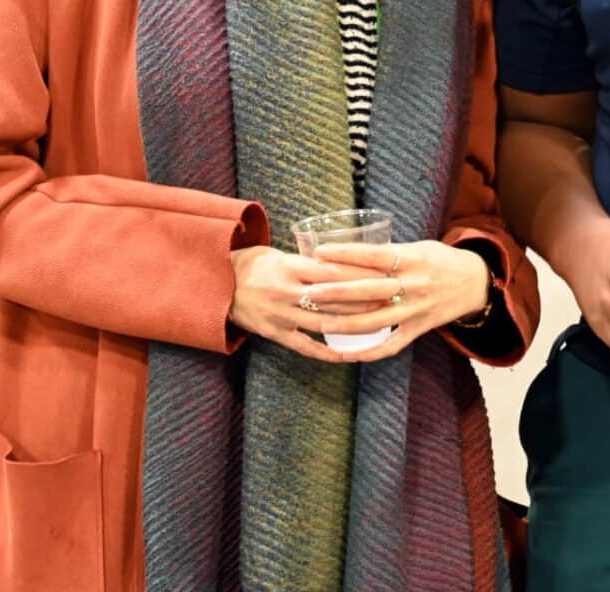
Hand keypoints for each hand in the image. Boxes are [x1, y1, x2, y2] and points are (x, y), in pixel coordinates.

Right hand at [228, 245, 396, 362]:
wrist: (216, 285)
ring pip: (325, 323)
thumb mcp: (277, 254)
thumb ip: (307, 261)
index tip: (385, 275)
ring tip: (380, 324)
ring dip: (355, 325)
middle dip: (366, 300)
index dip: (360, 276)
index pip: (332, 272)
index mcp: (289, 268)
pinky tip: (349, 355)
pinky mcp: (275, 334)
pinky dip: (329, 353)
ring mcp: (281, 316)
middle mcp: (287, 293)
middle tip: (393, 299)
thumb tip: (342, 261)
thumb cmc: (251, 264)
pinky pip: (306, 347)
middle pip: (334, 298)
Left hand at [307, 239, 490, 360]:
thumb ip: (389, 252)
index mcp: (412, 258)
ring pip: (377, 320)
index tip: (319, 252)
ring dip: (348, 324)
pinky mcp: (420, 328)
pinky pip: (393, 345)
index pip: (374, 255)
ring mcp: (416, 309)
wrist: (476, 282)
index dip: (346, 253)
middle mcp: (414, 284)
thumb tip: (350, 251)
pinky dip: (370, 352)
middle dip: (338, 291)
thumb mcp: (419, 247)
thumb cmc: (441, 259)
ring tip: (321, 324)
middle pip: (370, 289)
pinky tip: (347, 354)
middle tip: (310, 291)